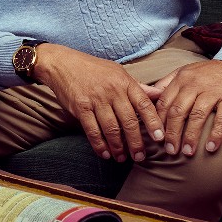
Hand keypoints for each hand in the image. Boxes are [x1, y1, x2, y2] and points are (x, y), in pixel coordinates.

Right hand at [34, 44, 163, 163]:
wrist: (61, 63)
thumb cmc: (92, 68)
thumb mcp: (117, 72)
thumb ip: (137, 86)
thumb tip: (160, 94)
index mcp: (125, 82)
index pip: (144, 105)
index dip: (154, 123)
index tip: (159, 138)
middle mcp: (112, 91)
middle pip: (129, 121)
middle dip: (136, 143)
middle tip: (140, 157)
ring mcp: (96, 99)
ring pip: (112, 129)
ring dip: (118, 147)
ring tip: (122, 158)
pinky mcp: (80, 106)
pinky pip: (92, 130)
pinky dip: (99, 144)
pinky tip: (104, 153)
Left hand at [150, 59, 221, 157]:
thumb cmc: (211, 73)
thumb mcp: (186, 72)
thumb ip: (168, 83)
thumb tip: (150, 98)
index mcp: (181, 79)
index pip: (164, 102)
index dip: (158, 121)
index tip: (156, 138)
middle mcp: (194, 84)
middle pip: (177, 111)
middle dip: (171, 133)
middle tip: (169, 150)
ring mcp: (213, 91)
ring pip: (197, 116)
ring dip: (190, 136)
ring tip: (187, 152)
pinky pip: (221, 119)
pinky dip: (215, 134)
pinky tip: (210, 147)